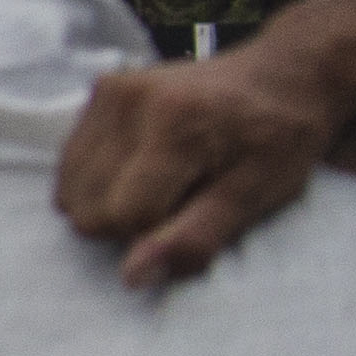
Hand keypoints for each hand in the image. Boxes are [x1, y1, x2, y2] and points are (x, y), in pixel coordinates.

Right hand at [57, 43, 355, 292]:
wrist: (285, 78)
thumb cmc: (280, 141)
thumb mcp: (258, 195)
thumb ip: (195, 237)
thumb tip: (131, 277)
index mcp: (177, 126)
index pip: (128, 216)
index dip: (160, 232)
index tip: (198, 211)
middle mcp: (133, 101)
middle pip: (89, 209)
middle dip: (131, 221)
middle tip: (182, 196)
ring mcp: (111, 91)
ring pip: (70, 192)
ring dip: (111, 202)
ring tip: (164, 180)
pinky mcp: (101, 90)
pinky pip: (70, 164)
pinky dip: (99, 178)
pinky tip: (143, 165)